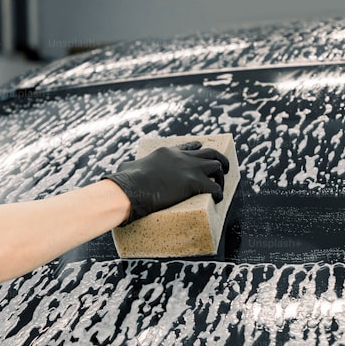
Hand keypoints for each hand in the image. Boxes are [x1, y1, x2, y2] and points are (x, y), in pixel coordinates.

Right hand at [105, 141, 228, 224]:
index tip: (201, 149)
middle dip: (219, 160)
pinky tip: (218, 198)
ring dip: (221, 175)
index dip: (197, 149)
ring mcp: (190, 169)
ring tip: (222, 185)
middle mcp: (182, 157)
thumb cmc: (126, 180)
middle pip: (210, 152)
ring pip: (216, 166)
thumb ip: (131, 167)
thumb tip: (121, 171)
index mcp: (166, 152)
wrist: (132, 188)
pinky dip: (218, 193)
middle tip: (223, 168)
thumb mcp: (128, 168)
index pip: (188, 147)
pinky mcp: (195, 183)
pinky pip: (215, 188)